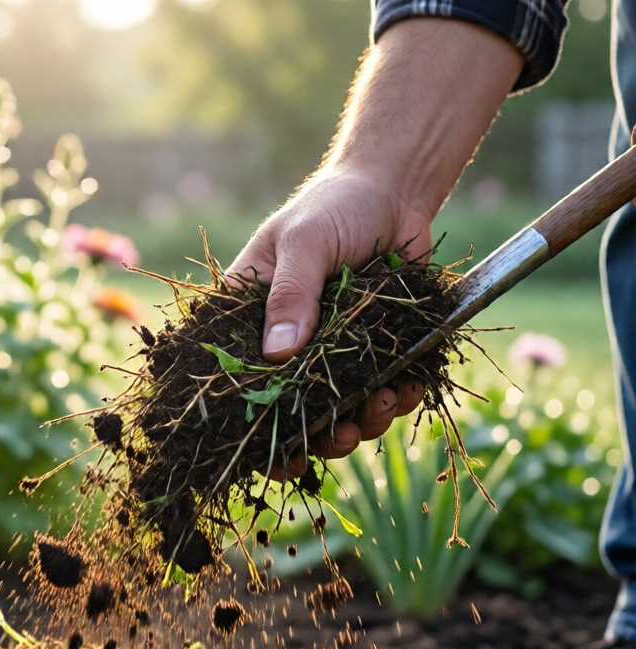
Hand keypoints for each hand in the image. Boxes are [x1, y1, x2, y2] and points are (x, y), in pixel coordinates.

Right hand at [228, 169, 430, 465]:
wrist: (394, 191)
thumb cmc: (333, 206)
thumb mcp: (304, 242)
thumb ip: (291, 294)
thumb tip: (278, 355)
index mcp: (251, 324)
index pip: (239, 385)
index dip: (253, 430)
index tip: (278, 458)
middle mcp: (287, 347)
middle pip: (291, 413)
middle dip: (318, 437)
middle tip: (342, 438)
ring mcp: (332, 355)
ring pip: (340, 410)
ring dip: (361, 423)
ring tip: (381, 408)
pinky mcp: (375, 353)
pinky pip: (383, 390)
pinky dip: (398, 400)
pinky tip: (408, 391)